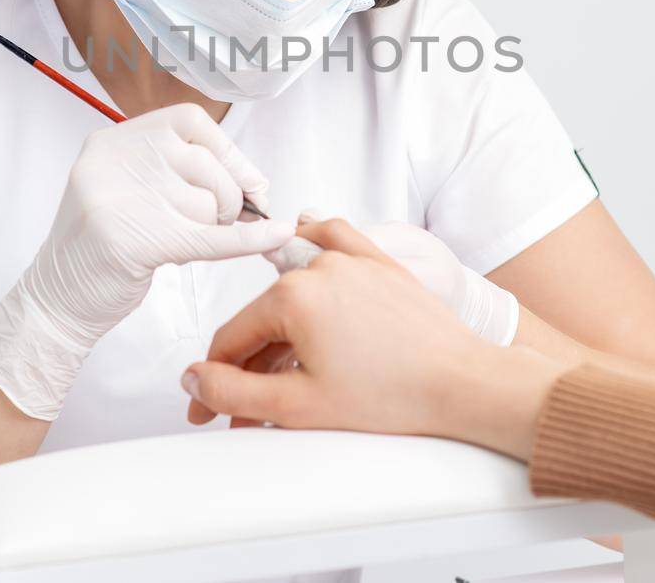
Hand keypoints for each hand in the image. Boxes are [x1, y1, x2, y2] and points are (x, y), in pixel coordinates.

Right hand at [0, 103, 293, 419]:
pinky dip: (248, 241)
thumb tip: (252, 179)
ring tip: (188, 242)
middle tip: (227, 221)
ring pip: (208, 203)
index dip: (226, 148)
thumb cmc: (100, 248)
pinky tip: (273, 238)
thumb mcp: (124, 189)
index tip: (247, 178)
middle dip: (230, 196)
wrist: (56, 302)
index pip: (188, 120)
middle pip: (205, 163)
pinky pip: (211, 238)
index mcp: (112, 141)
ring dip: (214, 228)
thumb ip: (172, 170)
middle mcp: (113, 161)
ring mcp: (121, 199)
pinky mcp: (136, 242)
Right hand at [186, 219, 571, 458]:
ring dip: (278, 334)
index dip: (214, 382)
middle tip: (245, 412)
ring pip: (295, 293)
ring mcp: (352, 260)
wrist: (462, 384)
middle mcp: (318, 266)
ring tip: (278, 379)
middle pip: (264, 320)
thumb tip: (193, 378)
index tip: (209, 411)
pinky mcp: (380, 263)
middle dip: (249, 368)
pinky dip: (312, 249)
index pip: (232, 339)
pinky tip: (297, 252)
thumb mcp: (296, 406)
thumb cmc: (392, 396)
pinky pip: (335, 242)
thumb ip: (233, 391)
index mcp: (292, 296)